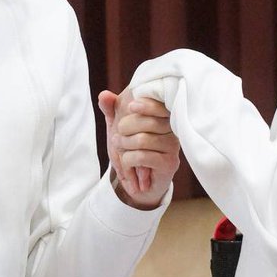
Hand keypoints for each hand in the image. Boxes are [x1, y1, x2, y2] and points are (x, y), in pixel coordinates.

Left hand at [100, 87, 179, 209]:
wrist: (138, 182)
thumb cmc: (130, 149)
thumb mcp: (117, 128)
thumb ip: (111, 110)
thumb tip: (104, 94)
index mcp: (162, 116)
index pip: (159, 105)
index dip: (146, 104)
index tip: (131, 107)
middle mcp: (172, 129)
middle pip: (147, 122)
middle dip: (125, 129)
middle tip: (116, 139)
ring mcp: (172, 146)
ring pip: (142, 140)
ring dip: (124, 147)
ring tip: (119, 152)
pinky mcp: (169, 163)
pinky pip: (142, 157)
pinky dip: (128, 161)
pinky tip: (127, 166)